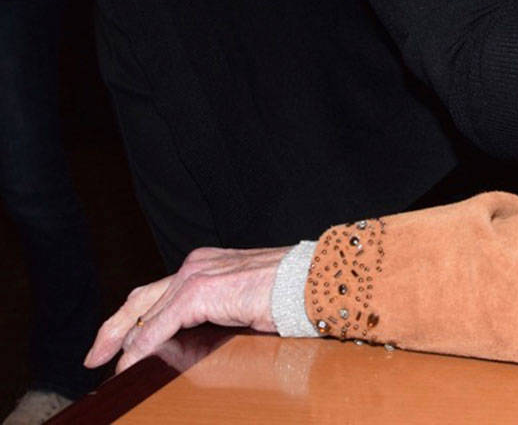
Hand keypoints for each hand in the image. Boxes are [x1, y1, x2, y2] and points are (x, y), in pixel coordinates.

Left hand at [85, 246, 287, 372]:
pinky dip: (139, 349)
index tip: (116, 342)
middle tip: (95, 356)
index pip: (157, 291)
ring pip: (144, 314)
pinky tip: (129, 365)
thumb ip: (214, 313)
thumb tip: (188, 343)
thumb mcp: (240, 302)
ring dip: (124, 344)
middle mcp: (196, 264)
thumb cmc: (286, 293)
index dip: (132, 317)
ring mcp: (195, 275)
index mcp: (206, 264)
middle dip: (113, 329)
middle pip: (140, 299)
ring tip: (108, 368)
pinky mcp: (198, 292)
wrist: (307, 282)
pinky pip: (157, 327)